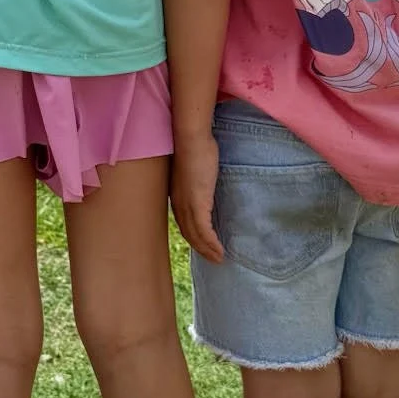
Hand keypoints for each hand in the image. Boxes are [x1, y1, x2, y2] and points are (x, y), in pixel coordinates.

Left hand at [171, 131, 222, 263]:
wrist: (190, 138)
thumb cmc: (194, 146)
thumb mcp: (195, 167)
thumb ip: (198, 178)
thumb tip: (205, 181)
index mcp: (177, 196)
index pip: (184, 223)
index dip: (193, 236)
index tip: (203, 245)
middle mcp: (179, 204)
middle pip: (188, 234)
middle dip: (200, 249)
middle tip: (213, 258)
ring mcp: (187, 205)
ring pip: (196, 236)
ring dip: (208, 250)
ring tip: (219, 258)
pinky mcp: (198, 204)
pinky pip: (205, 231)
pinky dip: (212, 244)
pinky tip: (220, 250)